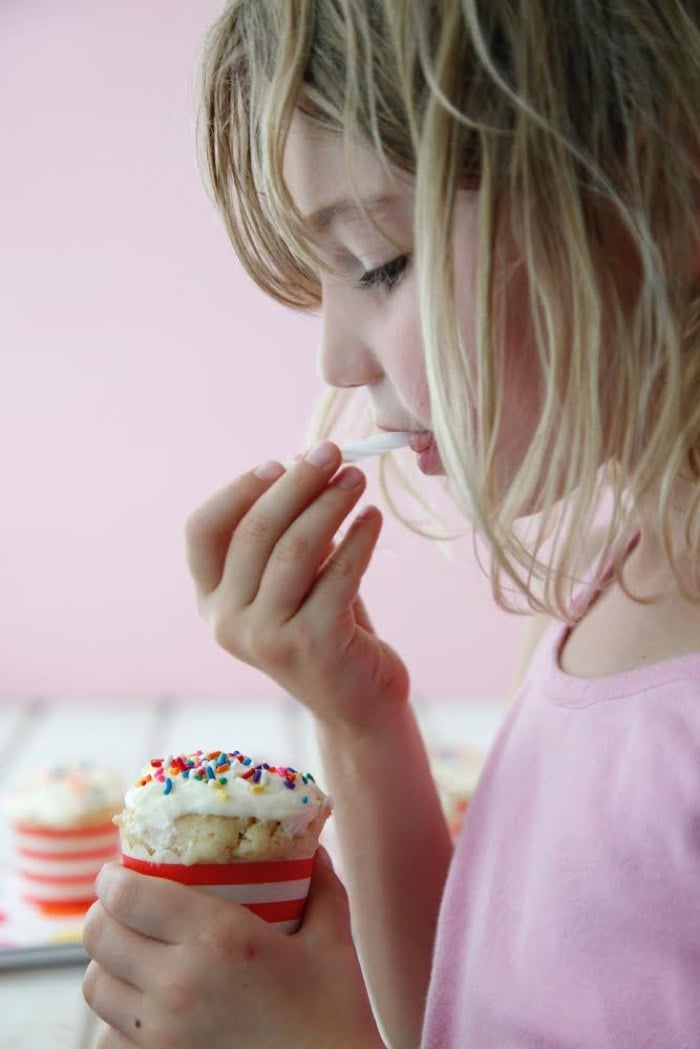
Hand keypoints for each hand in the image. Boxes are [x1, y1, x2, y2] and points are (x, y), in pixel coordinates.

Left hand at [82, 849, 382, 1048]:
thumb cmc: (334, 1016)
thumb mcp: (332, 940)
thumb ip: (320, 887)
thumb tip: (313, 850)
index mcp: (217, 936)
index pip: (127, 896)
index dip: (111, 878)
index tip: (117, 871)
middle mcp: (178, 982)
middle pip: (100, 935)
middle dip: (103, 913)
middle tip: (122, 906)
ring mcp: (162, 1032)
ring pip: (96, 986)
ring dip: (107, 963)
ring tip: (130, 953)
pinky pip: (108, 1036)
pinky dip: (115, 1018)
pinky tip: (142, 1006)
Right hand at [184, 442, 409, 731]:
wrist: (357, 701)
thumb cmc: (323, 625)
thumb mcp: (292, 578)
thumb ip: (285, 531)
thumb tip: (303, 459)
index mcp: (211, 601)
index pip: (202, 531)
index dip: (238, 490)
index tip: (279, 463)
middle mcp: (228, 622)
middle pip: (255, 531)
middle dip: (297, 483)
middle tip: (333, 453)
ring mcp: (268, 638)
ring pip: (297, 548)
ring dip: (331, 503)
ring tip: (357, 479)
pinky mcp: (314, 645)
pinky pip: (340, 573)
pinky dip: (360, 537)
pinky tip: (374, 518)